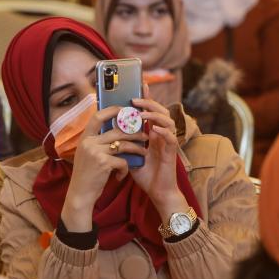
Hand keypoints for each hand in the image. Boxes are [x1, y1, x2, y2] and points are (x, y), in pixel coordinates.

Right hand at [61, 106, 148, 231]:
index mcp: (85, 137)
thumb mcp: (88, 154)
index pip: (98, 116)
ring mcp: (95, 152)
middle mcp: (88, 142)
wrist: (80, 194)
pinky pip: (122, 161)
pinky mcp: (103, 164)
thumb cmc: (87, 175)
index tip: (126, 110)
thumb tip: (117, 130)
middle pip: (117, 131)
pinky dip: (125, 169)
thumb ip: (98, 142)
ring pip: (123, 144)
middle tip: (144, 134)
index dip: (113, 111)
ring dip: (136, 148)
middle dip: (134, 132)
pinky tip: (121, 175)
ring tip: (143, 151)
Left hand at [128, 92, 187, 216]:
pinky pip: (171, 137)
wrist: (157, 192)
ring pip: (168, 120)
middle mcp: (162, 134)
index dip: (147, 98)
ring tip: (142, 114)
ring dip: (155, 115)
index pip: (151, 110)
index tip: (139, 86)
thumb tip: (107, 130)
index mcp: (153, 133)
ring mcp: (168, 142)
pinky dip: (163, 131)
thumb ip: (123, 141)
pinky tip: (153, 129)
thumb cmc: (145, 174)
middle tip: (135, 100)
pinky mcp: (171, 153)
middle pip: (161, 110)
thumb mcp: (130, 154)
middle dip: (149, 102)